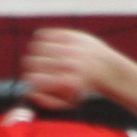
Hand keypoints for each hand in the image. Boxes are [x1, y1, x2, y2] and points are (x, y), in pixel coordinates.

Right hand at [20, 27, 136, 112]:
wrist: (106, 68)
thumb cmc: (82, 87)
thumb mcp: (68, 101)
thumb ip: (47, 101)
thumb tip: (29, 93)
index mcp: (66, 82)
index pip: (33, 78)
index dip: (29, 80)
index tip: (33, 80)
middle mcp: (68, 64)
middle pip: (32, 62)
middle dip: (31, 67)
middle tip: (36, 68)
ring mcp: (70, 48)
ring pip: (36, 47)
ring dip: (36, 53)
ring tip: (42, 58)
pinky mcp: (71, 35)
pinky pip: (45, 34)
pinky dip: (42, 40)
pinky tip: (48, 47)